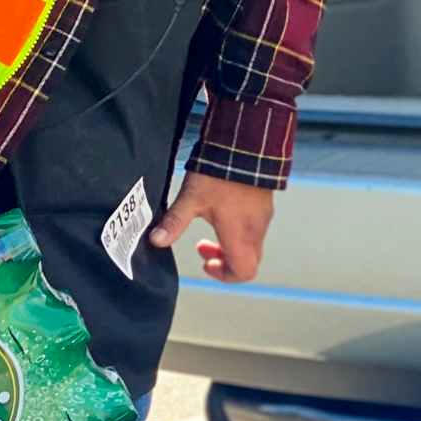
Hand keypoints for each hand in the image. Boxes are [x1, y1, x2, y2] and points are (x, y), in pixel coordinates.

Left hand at [148, 172, 274, 282]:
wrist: (247, 144)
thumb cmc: (220, 173)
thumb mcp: (191, 198)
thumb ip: (174, 221)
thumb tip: (156, 241)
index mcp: (239, 236)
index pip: (243, 272)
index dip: (224, 276)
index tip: (206, 265)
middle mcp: (255, 231)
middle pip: (247, 262)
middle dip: (224, 262)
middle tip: (203, 249)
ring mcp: (263, 218)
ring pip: (251, 247)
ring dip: (231, 247)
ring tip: (210, 231)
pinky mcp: (264, 206)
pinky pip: (255, 231)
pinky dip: (239, 234)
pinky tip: (223, 215)